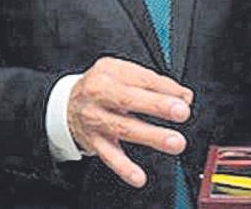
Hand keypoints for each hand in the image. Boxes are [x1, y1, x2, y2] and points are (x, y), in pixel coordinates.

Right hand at [66, 57, 194, 187]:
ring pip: (123, 128)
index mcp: (109, 74)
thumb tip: (182, 96)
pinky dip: (124, 167)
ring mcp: (95, 119)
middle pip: (128, 100)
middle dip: (157, 106)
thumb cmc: (100, 87)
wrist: (66, 104)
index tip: (184, 98)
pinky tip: (138, 176)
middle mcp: (99, 96)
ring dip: (150, 136)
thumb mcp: (121, 73)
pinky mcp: (94, 142)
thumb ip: (153, 82)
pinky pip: (109, 156)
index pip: (141, 79)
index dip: (166, 89)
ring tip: (173, 142)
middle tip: (180, 112)